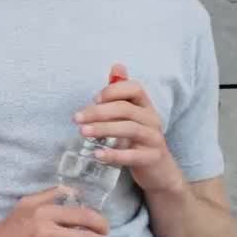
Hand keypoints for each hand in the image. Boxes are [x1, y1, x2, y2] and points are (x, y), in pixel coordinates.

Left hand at [73, 64, 185, 194]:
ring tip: (83, 132)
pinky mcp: (152, 159)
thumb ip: (120, 93)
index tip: (94, 99)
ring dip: (103, 129)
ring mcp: (154, 139)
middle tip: (77, 118)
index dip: (113, 91)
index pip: (135, 88)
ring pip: (129, 129)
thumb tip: (116, 65)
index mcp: (145, 106)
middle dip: (98, 112)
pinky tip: (97, 154)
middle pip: (126, 109)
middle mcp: (152, 120)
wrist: (159, 171)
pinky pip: (132, 155)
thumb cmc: (138, 139)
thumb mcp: (131, 115)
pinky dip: (114, 155)